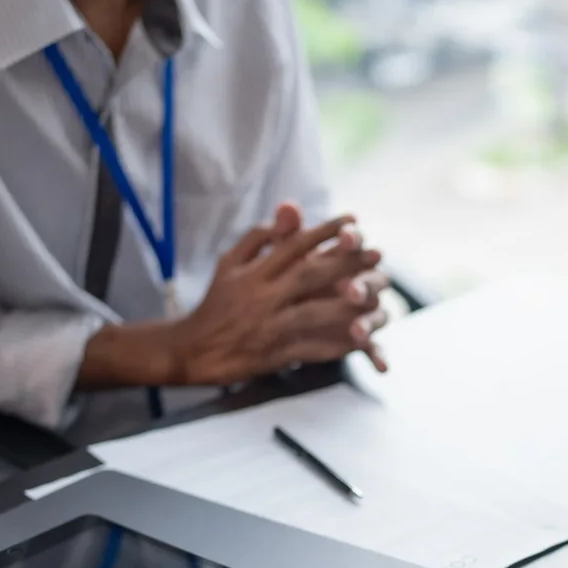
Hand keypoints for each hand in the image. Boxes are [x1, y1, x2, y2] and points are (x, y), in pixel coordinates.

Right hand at [169, 203, 388, 382]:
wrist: (191, 350)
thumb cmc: (216, 304)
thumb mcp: (228, 264)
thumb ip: (258, 239)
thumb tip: (286, 213)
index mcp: (252, 272)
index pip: (293, 245)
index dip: (325, 232)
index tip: (353, 222)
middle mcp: (261, 296)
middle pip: (309, 275)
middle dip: (345, 262)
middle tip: (376, 253)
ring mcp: (267, 326)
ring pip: (312, 313)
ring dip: (345, 306)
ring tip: (373, 297)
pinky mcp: (273, 354)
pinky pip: (310, 349)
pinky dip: (335, 346)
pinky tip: (361, 340)